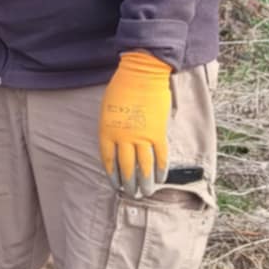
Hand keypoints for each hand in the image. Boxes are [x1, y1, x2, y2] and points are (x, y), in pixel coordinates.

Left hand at [98, 51, 171, 196]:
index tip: (115, 185)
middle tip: (131, 194)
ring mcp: (141, 137)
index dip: (113, 175)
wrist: (141, 74)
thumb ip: (111, 128)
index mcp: (107, 132)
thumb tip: (117, 143)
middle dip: (128, 184)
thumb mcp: (107, 109)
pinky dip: (161, 169)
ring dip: (145, 182)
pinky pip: (160, 156)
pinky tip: (161, 178)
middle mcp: (123, 138)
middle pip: (126, 168)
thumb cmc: (121, 87)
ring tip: (146, 193)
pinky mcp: (158, 133)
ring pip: (143, 167)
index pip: (108, 160)